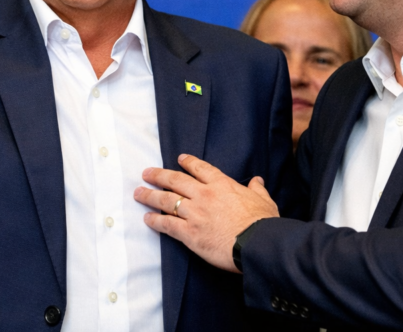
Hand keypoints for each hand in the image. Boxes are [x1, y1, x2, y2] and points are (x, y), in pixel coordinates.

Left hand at [134, 153, 278, 272]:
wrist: (257, 243)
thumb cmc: (263, 222)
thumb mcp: (264, 200)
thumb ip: (257, 189)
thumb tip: (257, 181)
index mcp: (222, 184)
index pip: (200, 168)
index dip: (188, 163)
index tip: (179, 159)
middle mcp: (204, 195)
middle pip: (176, 180)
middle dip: (158, 175)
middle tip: (146, 173)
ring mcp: (195, 213)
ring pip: (166, 200)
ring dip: (150, 196)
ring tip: (138, 193)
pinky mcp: (190, 233)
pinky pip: (167, 224)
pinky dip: (155, 220)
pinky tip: (147, 218)